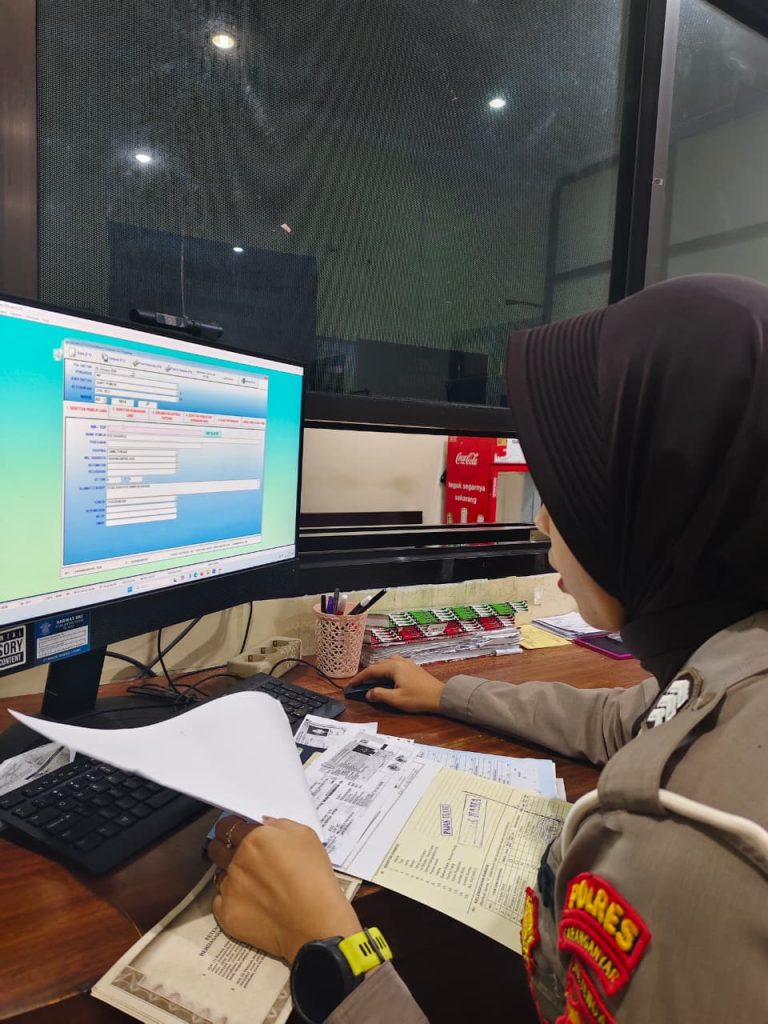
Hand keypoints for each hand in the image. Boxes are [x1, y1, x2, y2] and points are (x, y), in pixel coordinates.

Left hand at [208, 815, 360, 962]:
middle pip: (216, 848)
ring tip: (253, 884)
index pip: (227, 825)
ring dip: (231, 875)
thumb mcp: (305, 836)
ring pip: (219, 874)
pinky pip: (219, 901)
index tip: (240, 833)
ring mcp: (229, 888)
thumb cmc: (314, 877)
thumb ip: (280, 824)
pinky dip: (230, 900)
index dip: (233, 828)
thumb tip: (264, 824)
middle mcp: (236, 861)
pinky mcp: (227, 913)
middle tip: (243, 856)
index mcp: (253, 838)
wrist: (314, 922)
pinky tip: (249, 902)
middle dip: (225, 848)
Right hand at [349, 656, 444, 712]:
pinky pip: (396, 664)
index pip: (371, 670)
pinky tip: (388, 677)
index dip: (360, 678)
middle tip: (360, 683)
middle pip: (379, 664)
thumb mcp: (396, 699)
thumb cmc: (418, 698)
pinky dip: (387, 669)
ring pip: (388, 662)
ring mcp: (408, 663)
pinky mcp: (414, 668)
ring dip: (378, 669)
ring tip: (372, 679)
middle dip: (368, 673)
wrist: (441, 696)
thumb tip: (368, 693)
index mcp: (394, 667)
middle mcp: (400, 662)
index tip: (351, 685)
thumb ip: (380, 695)